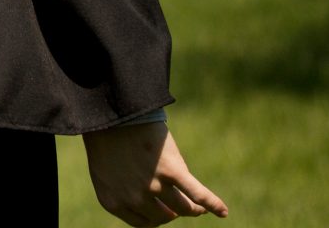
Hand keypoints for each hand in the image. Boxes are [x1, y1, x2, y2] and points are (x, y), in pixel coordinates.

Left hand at [83, 121, 228, 223]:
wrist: (109, 112)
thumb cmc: (105, 137)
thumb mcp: (105, 170)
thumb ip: (123, 189)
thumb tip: (153, 202)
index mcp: (113, 201)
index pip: (144, 222)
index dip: (157, 215)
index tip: (164, 210)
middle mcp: (133, 198)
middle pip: (165, 216)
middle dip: (173, 210)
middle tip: (179, 202)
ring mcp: (154, 186)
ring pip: (184, 208)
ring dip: (194, 209)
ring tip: (199, 207)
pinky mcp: (172, 171)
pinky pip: (197, 193)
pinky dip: (213, 204)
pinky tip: (223, 212)